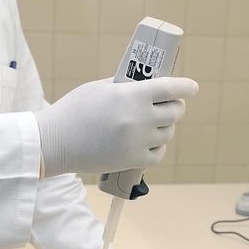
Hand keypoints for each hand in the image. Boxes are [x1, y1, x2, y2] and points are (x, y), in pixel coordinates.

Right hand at [35, 76, 197, 176]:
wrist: (56, 143)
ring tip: (155, 124)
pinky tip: (149, 143)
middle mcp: (139, 119)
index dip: (186, 87)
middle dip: (175, 106)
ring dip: (165, 127)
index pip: (170, 88)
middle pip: (175, 112)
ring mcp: (138, 142)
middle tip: (171, 106)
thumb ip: (126, 88)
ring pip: (167, 134)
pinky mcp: (132, 161)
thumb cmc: (75, 111)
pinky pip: (157, 154)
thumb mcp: (101, 89)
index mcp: (132, 95)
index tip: (192, 87)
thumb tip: (148, 88)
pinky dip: (157, 148)